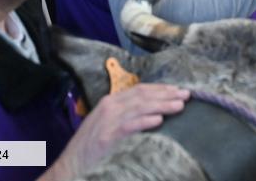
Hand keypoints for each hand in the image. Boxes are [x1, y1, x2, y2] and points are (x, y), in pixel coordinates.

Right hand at [45, 83, 188, 180]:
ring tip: (179, 106)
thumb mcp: (107, 124)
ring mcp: (107, 121)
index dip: (160, 88)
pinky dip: (144, 121)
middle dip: (166, 94)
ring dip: (162, 105)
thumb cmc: (91, 149)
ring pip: (140, 107)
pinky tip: (159, 120)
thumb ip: (127, 115)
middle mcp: (109, 107)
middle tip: (186, 95)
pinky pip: (129, 126)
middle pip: (143, 96)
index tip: (177, 90)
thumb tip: (154, 111)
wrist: (69, 167)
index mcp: (110, 102)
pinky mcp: (106, 137)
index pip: (140, 89)